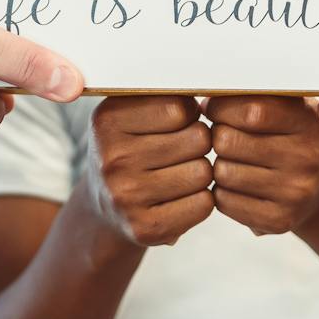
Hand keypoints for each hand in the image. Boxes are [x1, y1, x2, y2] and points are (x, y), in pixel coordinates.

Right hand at [85, 96, 214, 245]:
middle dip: (199, 142)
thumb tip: (214, 90)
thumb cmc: (129, 149)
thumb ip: (164, 95)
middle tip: (183, 149)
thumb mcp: (130, 113)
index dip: (188, 113)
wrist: (103, 207)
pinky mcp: (145, 228)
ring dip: (202, 170)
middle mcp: (112, 160)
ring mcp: (127, 197)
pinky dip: (202, 199)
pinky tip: (182, 196)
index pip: (180, 107)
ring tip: (181, 171)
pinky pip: (204, 204)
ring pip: (204, 172)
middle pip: (198, 138)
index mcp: (107, 122)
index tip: (177, 122)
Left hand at [208, 95, 318, 235]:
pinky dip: (221, 191)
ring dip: (218, 165)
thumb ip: (256, 95)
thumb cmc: (291, 139)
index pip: (251, 110)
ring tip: (231, 161)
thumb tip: (207, 95)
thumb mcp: (288, 110)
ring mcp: (295, 192)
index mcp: (308, 122)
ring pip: (223, 172)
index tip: (214, 108)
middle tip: (224, 137)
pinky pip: (224, 201)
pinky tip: (236, 185)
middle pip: (229, 141)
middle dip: (217, 136)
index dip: (221, 107)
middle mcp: (307, 158)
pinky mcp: (280, 220)